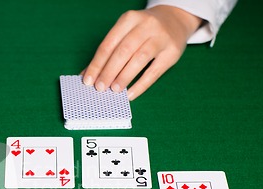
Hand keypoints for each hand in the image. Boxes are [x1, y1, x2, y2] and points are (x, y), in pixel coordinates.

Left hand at [82, 5, 201, 99]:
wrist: (175, 19)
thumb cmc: (142, 31)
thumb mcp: (125, 33)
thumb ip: (108, 53)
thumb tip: (87, 75)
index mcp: (129, 19)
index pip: (108, 44)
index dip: (97, 64)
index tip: (88, 80)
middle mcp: (146, 26)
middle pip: (123, 51)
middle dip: (108, 71)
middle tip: (100, 88)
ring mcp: (161, 38)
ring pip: (139, 59)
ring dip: (124, 77)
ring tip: (114, 90)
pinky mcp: (172, 52)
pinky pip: (154, 72)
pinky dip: (140, 85)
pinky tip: (130, 94)